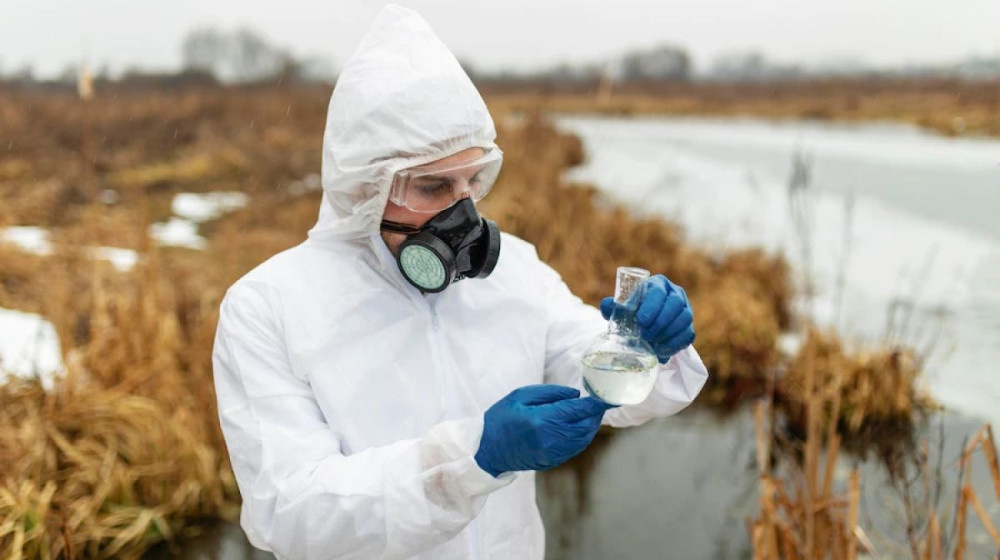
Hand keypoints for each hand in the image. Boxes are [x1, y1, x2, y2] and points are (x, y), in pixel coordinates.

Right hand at [474, 385, 614, 476]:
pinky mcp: (552, 461)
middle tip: (599, 404)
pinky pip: (575, 448)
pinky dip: (582, 437)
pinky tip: (580, 427)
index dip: (594, 404)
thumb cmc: (500, 418)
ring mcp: (552, 453)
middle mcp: (551, 438)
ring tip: (592, 414)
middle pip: (585, 426)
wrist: (486, 450)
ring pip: (583, 439)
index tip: (604, 397)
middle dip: (595, 415)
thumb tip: (575, 395)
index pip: (577, 410)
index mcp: (542, 420)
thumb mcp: (520, 396)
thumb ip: (550, 393)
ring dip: (591, 426)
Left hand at [600, 274, 694, 363]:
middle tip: (645, 336)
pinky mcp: (689, 326)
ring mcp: (685, 309)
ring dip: (668, 334)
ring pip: (684, 319)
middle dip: (660, 322)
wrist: (645, 325)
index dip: (651, 306)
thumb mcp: (621, 308)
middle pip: (675, 304)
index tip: (641, 321)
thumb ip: (612, 306)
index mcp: (658, 284)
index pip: (658, 291)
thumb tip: (607, 306)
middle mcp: (675, 293)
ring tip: (653, 344)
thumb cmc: (633, 311)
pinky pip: (687, 334)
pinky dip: (675, 344)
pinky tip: (662, 351)